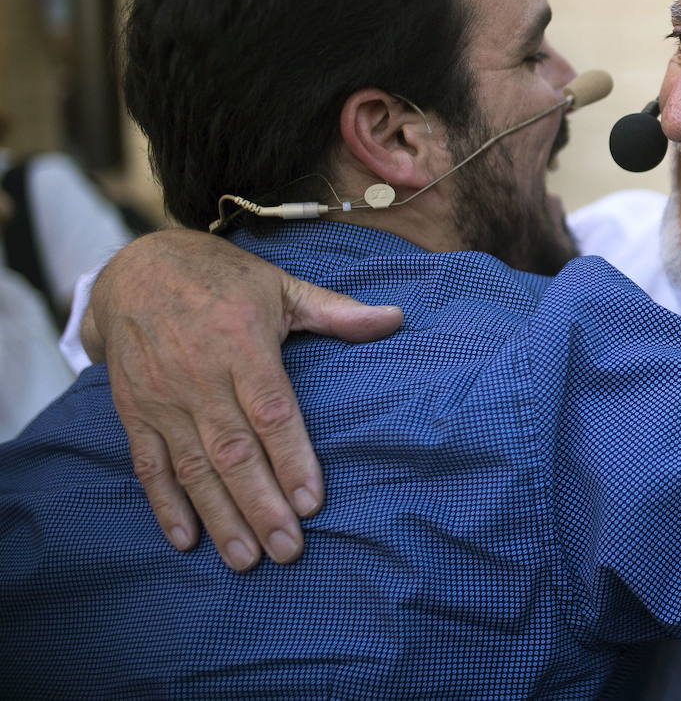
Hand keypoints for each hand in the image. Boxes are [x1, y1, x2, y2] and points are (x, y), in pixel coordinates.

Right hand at [89, 229, 401, 570]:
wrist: (136, 271)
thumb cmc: (223, 281)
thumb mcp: (282, 286)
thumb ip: (337, 312)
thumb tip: (395, 319)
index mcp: (242, 343)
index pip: (271, 410)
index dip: (291, 458)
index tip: (312, 501)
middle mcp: (198, 375)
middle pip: (232, 450)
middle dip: (261, 505)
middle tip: (288, 550)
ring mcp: (162, 397)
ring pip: (193, 467)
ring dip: (220, 517)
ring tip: (246, 559)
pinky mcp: (134, 412)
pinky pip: (149, 465)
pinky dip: (166, 506)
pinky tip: (187, 542)